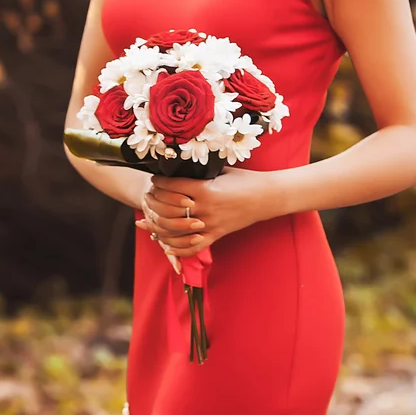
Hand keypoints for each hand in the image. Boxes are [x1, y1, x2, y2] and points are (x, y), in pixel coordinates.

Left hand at [136, 167, 275, 258]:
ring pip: (175, 231)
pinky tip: (166, 246)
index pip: (171, 186)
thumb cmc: (245, 180)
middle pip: (168, 209)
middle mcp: (205, 209)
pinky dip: (177, 249)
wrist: (267, 197)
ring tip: (151, 218)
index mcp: (205, 189)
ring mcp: (210, 225)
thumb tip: (182, 165)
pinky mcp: (217, 236)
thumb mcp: (221, 171)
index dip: (158, 183)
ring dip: (159, 225)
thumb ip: (201, 172)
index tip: (154, 179)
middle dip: (154, 202)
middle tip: (148, 196)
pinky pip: (192, 248)